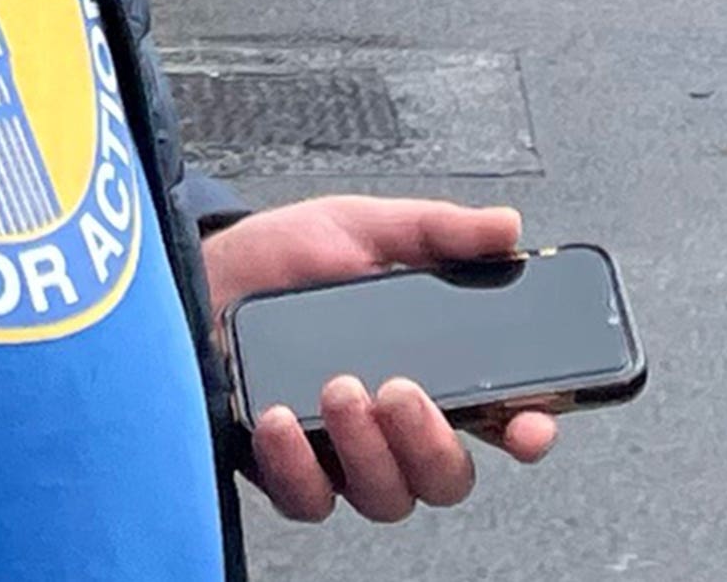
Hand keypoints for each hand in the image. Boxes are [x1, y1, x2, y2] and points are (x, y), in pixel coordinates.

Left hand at [207, 197, 559, 524]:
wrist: (196, 273)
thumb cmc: (281, 258)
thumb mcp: (362, 228)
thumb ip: (436, 230)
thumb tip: (505, 227)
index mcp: (429, 373)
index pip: (499, 423)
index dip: (527, 432)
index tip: (530, 425)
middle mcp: (391, 428)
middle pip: (446, 478)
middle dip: (432, 443)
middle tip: (400, 389)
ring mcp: (340, 456)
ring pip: (386, 497)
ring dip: (367, 448)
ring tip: (338, 387)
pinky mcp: (284, 472)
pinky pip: (309, 500)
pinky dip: (298, 465)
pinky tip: (282, 420)